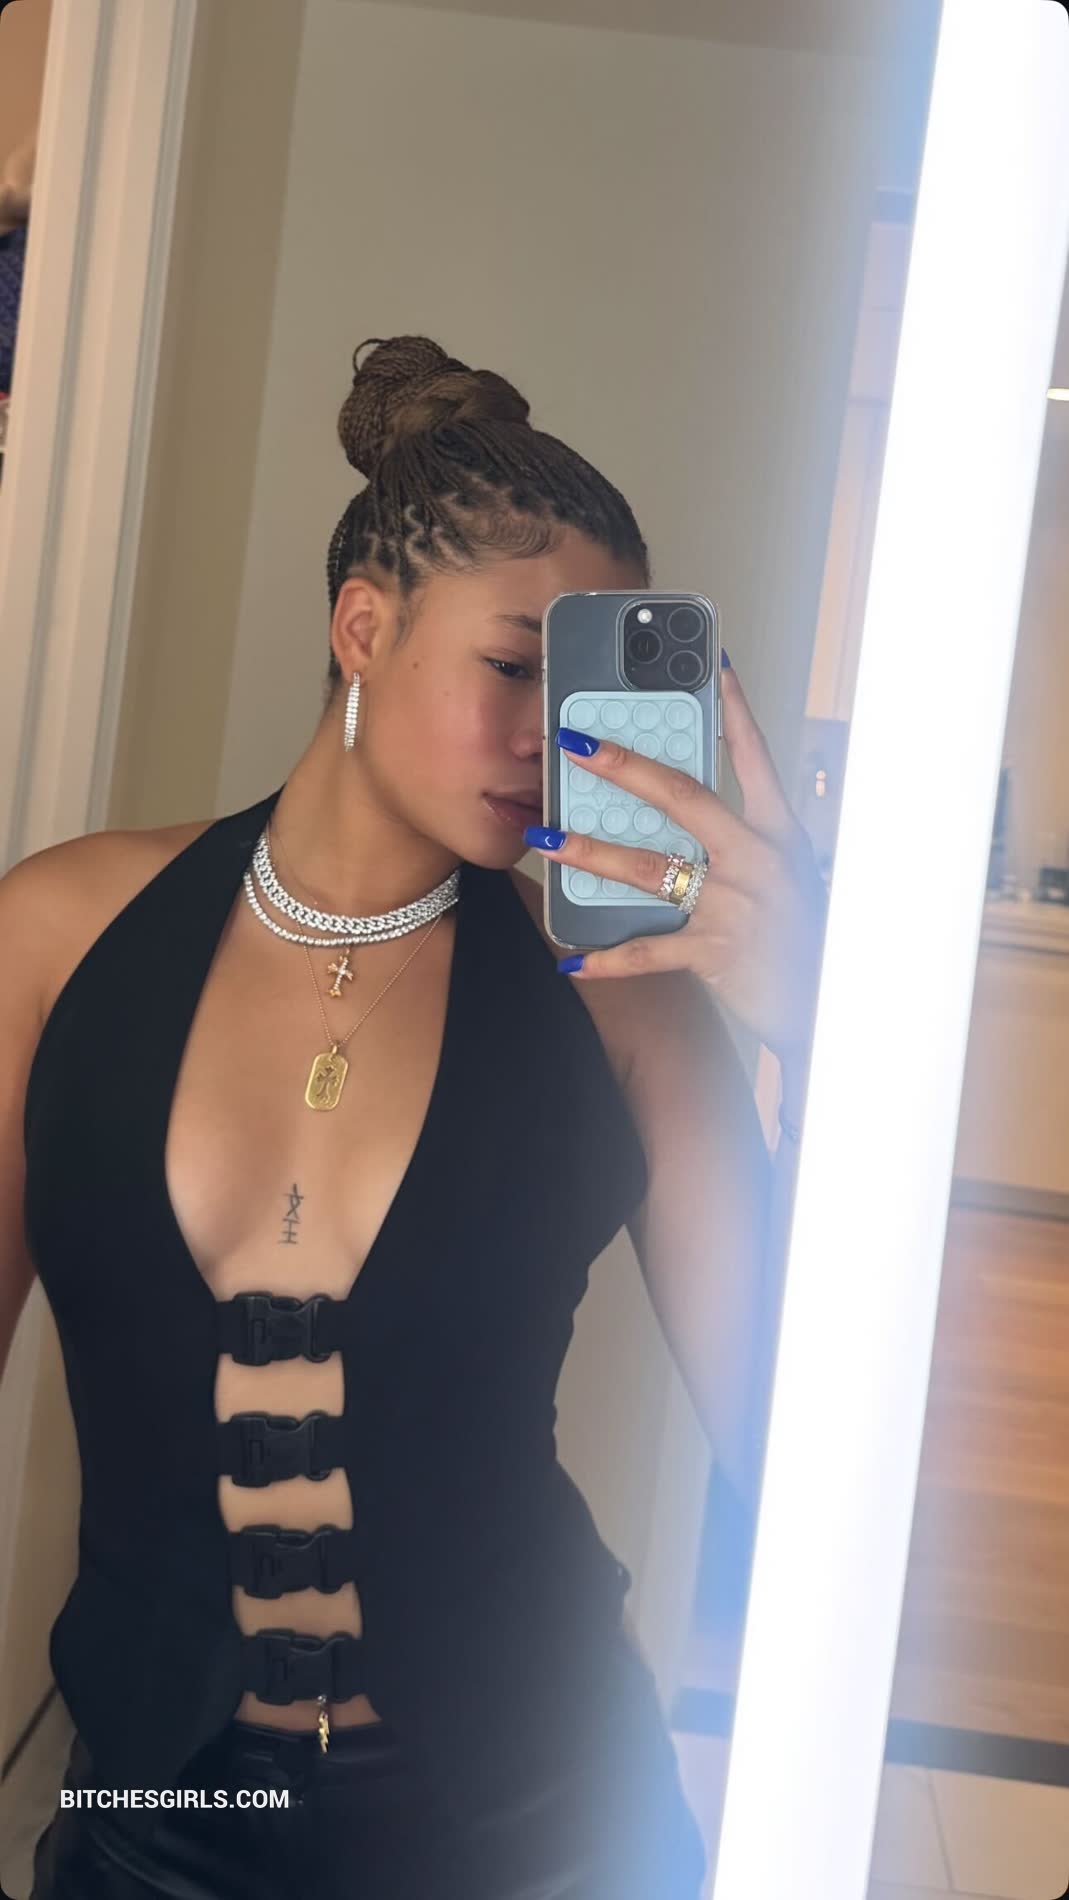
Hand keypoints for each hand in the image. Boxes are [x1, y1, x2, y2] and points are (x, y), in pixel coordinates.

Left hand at [525, 658, 828, 1071]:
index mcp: (776, 832)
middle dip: (622, 768)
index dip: (733, 709)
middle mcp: (756, 857)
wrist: (822, 1002)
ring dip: (591, 853)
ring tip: (546, 842)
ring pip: (649, 868)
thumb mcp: (783, 875)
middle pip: (682, 797)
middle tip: (575, 746)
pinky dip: (607, 959)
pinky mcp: (716, 950)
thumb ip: (738, 844)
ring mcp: (735, 903)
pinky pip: (648, 951)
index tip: (713, 666)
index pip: (753, 756)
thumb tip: (679, 822)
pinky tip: (573, 961)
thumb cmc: (799, 936)